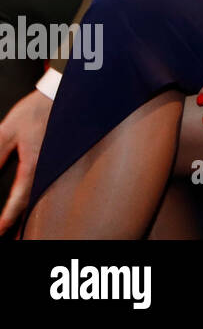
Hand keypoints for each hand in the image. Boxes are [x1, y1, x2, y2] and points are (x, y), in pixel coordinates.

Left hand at [0, 89, 52, 234]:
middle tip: (12, 240)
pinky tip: (37, 208)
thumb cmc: (39, 109)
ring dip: (31, 217)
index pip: (19, 199)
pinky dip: (41, 202)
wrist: (65, 94)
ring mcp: (56, 166)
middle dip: (19, 225)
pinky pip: (49, 187)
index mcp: (33, 163)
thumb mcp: (8, 130)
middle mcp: (47, 169)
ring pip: (42, 199)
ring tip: (22, 233)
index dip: (7, 218)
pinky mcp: (58, 161)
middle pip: (33, 206)